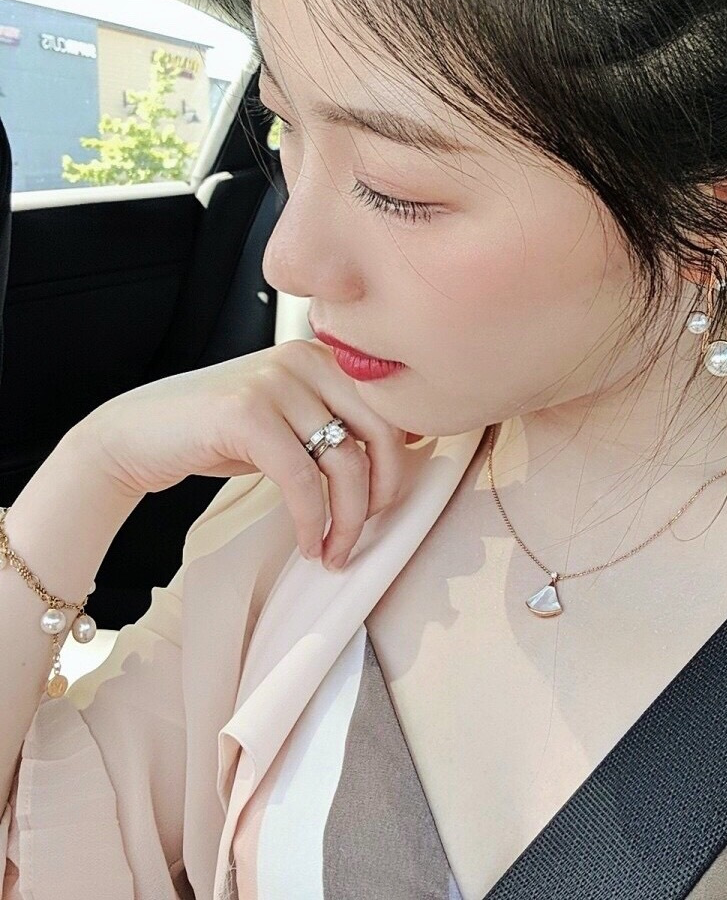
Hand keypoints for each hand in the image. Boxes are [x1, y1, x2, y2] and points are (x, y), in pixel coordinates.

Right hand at [77, 340, 412, 568]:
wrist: (141, 433)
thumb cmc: (221, 432)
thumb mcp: (290, 418)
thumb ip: (337, 421)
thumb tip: (403, 451)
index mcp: (323, 356)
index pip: (391, 409)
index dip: (400, 462)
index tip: (386, 502)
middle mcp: (305, 359)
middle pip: (381, 433)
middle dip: (382, 494)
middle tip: (365, 532)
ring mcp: (276, 382)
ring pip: (345, 462)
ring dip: (348, 519)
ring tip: (335, 550)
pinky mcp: (248, 413)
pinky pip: (302, 479)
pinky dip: (312, 521)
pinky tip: (309, 544)